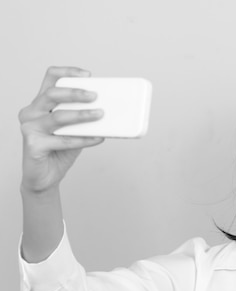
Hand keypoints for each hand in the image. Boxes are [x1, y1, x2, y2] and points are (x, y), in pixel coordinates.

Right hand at [19, 66, 104, 193]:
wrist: (45, 177)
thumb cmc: (59, 151)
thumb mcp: (74, 129)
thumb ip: (83, 118)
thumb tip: (109, 111)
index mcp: (41, 104)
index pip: (50, 78)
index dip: (67, 72)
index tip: (88, 75)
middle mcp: (31, 112)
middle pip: (52, 94)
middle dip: (75, 93)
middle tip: (95, 96)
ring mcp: (30, 128)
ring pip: (58, 116)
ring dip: (82, 115)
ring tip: (100, 115)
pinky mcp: (33, 144)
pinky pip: (63, 140)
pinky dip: (83, 139)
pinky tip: (98, 139)